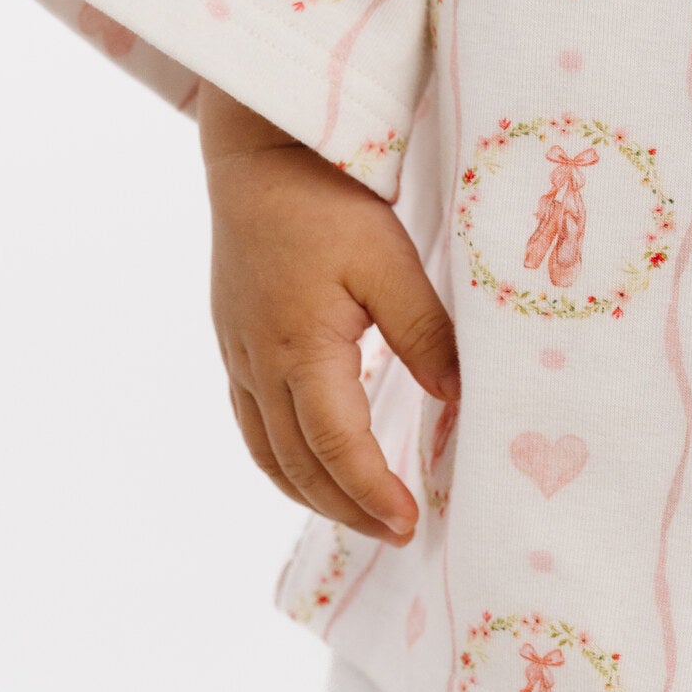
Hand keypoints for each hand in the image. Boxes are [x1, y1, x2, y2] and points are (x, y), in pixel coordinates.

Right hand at [200, 86, 457, 544]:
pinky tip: (313, 466)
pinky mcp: (234, 343)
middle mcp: (261, 367)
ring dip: (313, 494)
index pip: (338, 447)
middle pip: (299, 466)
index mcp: (301, 351)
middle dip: (347, 508)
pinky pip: (252, 425)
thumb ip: (425, 333)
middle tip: (397, 534)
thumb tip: (457, 399)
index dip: (373, 492)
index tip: (410, 523)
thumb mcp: (391, 263)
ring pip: (269, 453)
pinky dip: (284, 461)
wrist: (259, 156)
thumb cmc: (328, 203)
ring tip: (360, 516)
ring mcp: (239, 358)